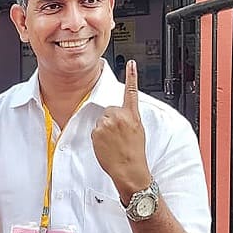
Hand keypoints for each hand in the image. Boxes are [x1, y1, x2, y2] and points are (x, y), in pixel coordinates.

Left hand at [91, 60, 150, 200]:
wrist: (129, 169)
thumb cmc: (135, 153)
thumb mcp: (138, 131)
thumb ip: (129, 119)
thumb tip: (122, 115)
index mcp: (132, 115)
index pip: (131, 92)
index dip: (132, 76)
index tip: (131, 64)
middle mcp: (119, 116)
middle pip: (109, 110)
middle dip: (111, 120)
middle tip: (118, 136)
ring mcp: (107, 123)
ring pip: (101, 121)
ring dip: (104, 130)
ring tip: (113, 143)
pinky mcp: (96, 131)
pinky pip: (94, 131)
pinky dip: (98, 137)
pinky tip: (107, 146)